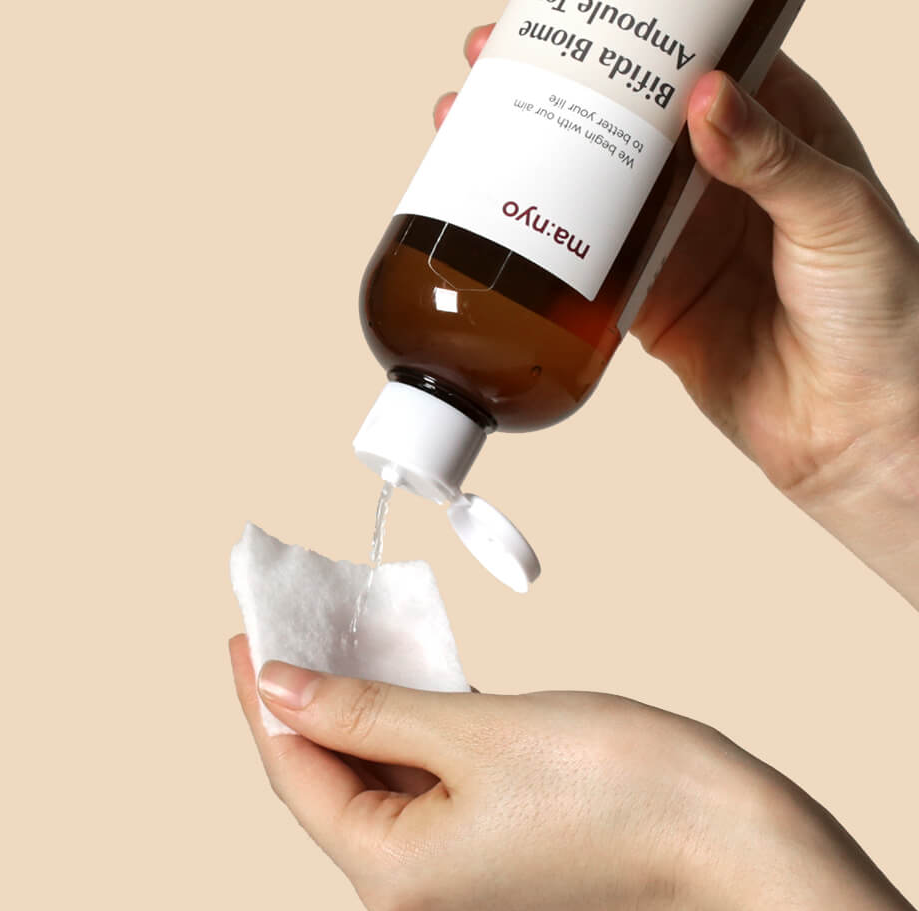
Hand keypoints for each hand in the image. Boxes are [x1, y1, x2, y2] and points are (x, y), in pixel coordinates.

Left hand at [232, 640, 918, 910]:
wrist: (730, 837)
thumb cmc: (615, 783)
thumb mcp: (469, 729)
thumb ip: (362, 710)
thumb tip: (279, 689)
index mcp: (393, 878)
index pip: (295, 774)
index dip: (263, 698)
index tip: (247, 635)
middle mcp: (412, 899)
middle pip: (331, 785)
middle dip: (306, 705)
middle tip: (284, 632)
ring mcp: (452, 886)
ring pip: (378, 787)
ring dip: (360, 717)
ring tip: (334, 648)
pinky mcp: (488, 862)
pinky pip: (423, 794)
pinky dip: (408, 739)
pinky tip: (397, 686)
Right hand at [439, 28, 918, 607]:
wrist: (855, 427)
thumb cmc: (883, 315)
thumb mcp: (839, 214)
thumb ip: (772, 156)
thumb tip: (704, 99)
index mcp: (779, 134)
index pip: (694, 65)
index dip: (632, 37)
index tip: (575, 16)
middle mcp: (720, 183)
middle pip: (626, 123)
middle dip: (561, 92)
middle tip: (494, 66)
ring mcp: (680, 244)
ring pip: (595, 190)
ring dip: (537, 163)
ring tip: (474, 133)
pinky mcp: (651, 302)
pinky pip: (590, 267)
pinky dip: (547, 248)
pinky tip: (505, 223)